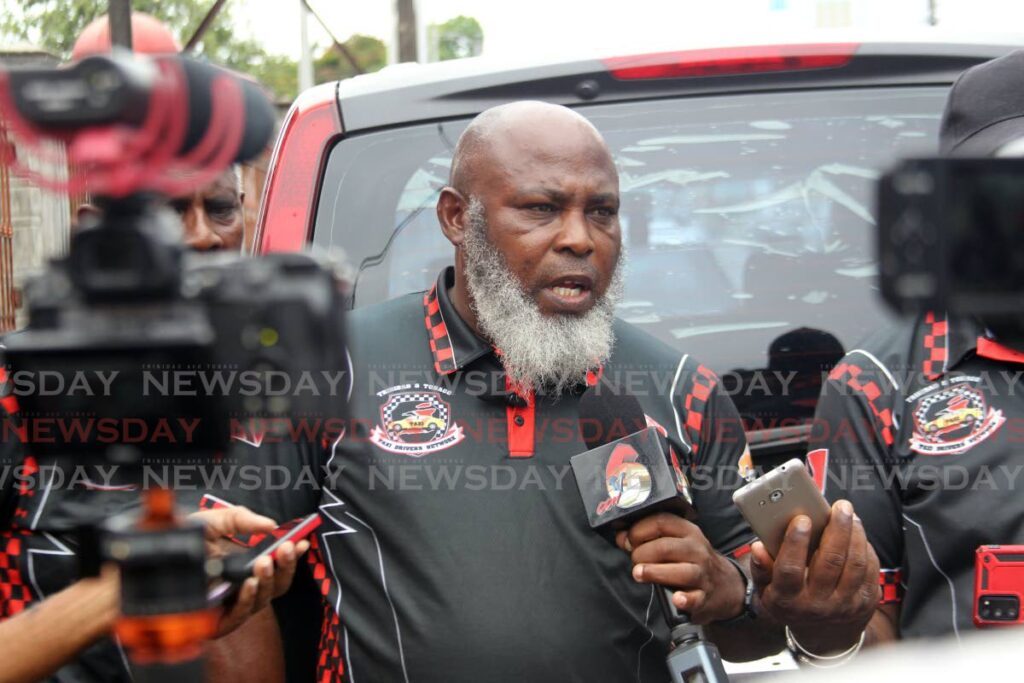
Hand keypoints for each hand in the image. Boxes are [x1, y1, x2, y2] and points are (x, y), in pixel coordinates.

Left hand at [188, 506, 311, 636]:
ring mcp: (232, 604)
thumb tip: (272, 525)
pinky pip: (240, 614)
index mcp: (247, 565)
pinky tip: (249, 582)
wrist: (148, 560)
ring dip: (268, 580)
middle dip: (286, 566)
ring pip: (263, 599)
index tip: (302, 541)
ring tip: (266, 561)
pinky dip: (248, 598)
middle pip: (277, 584)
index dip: (292, 555)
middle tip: (287, 547)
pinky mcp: (217, 621)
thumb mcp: (215, 521)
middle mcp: (243, 586)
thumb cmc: (181, 543)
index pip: (278, 565)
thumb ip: (242, 520)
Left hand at [615, 513, 744, 624]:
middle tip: (634, 561)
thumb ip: (648, 539)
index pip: (661, 522)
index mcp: (688, 532)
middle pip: (665, 547)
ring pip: (680, 571)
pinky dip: (685, 599)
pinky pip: (695, 598)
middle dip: (642, 553)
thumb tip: (621, 537)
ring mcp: (702, 573)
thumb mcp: (676, 543)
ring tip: (639, 574)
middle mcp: (697, 550)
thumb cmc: (692, 561)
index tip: (627, 540)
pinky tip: (676, 599)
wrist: (726, 586)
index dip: (638, 530)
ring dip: (655, 572)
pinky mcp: (704, 597)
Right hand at [750, 500, 879, 652]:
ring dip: (855, 534)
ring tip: (849, 515)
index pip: (790, 569)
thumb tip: (758, 546)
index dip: (795, 543)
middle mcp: (817, 605)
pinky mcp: (865, 603)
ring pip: (854, 563)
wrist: (824, 636)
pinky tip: (858, 532)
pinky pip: (869, 569)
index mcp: (787, 599)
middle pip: (830, 562)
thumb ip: (762, 568)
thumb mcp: (768, 590)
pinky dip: (865, 547)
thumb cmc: (792, 602)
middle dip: (836, 529)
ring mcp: (844, 605)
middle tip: (839, 507)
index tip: (801, 519)